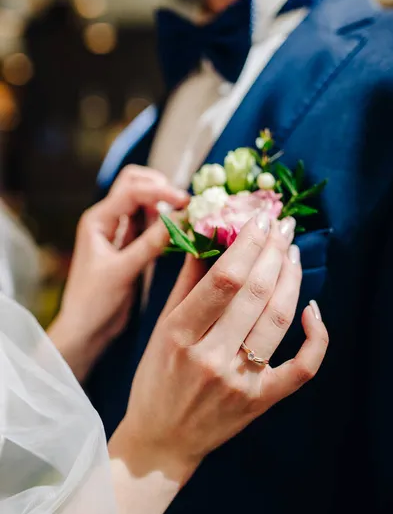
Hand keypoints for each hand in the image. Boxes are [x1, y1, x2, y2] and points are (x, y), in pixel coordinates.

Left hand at [48, 165, 188, 381]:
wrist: (85, 329)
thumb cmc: (94, 302)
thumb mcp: (123, 271)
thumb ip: (151, 244)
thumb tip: (181, 219)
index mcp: (97, 220)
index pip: (131, 191)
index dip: (160, 191)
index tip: (186, 202)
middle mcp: (107, 220)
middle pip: (134, 185)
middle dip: (159, 187)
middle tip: (184, 203)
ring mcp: (118, 232)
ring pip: (143, 203)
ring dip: (163, 204)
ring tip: (185, 216)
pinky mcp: (130, 247)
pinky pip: (148, 225)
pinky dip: (163, 222)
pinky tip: (177, 230)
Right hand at [112, 213, 328, 478]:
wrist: (162, 440)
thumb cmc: (155, 380)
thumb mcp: (161, 329)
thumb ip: (186, 282)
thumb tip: (210, 236)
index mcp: (179, 334)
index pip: (224, 278)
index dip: (249, 242)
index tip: (261, 217)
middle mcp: (210, 357)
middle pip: (256, 292)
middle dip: (274, 250)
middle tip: (283, 225)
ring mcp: (239, 381)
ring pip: (279, 320)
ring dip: (292, 279)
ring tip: (293, 253)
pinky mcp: (260, 401)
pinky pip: (302, 367)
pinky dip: (316, 337)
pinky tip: (314, 308)